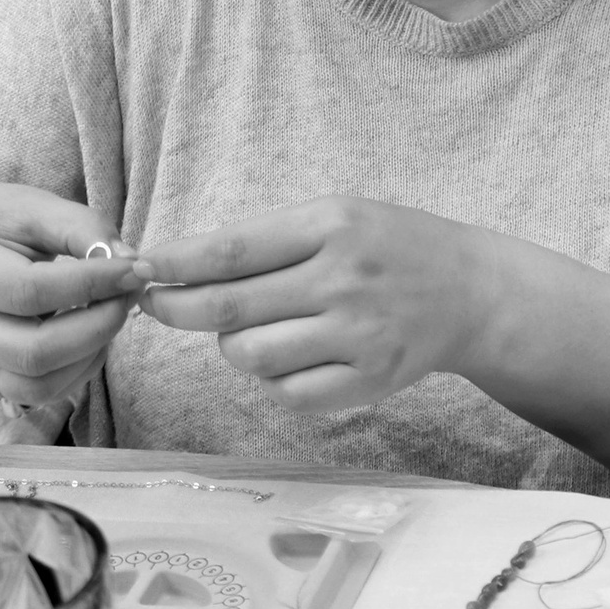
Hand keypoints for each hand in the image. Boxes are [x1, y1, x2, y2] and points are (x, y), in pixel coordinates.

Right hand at [0, 187, 149, 405]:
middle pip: (32, 351)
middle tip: (129, 294)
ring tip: (111, 314)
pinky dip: (73, 373)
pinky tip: (90, 338)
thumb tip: (128, 262)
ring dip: (89, 355)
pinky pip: (28, 395)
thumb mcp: (25, 204)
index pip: (28, 291)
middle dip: (98, 326)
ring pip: (32, 386)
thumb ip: (78, 227)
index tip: (135, 269)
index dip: (91, 284)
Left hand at [140, 199, 483, 410]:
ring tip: (254, 328)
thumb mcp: (338, 216)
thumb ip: (269, 240)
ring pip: (251, 355)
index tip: (140, 269)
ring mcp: (357, 334)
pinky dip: (274, 377)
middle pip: (229, 308)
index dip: (175, 264)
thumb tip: (182, 270)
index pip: (231, 250)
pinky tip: (293, 355)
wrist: (469, 291)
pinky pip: (287, 392)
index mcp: (332, 225)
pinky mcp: (367, 380)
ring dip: (234, 344)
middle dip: (176, 308)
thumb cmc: (389, 246)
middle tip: (154, 306)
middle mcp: (344, 279)